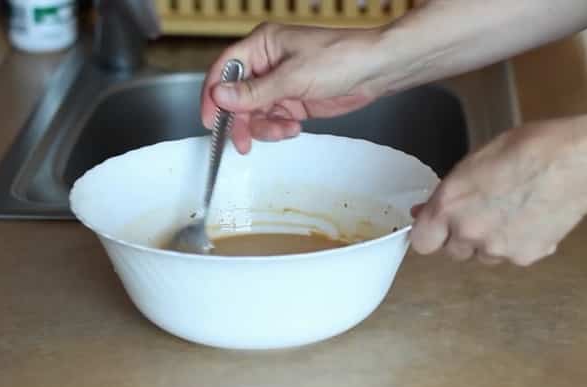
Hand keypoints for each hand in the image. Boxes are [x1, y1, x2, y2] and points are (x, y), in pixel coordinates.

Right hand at [200, 23, 387, 153]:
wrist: (376, 71)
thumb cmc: (340, 58)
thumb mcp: (293, 77)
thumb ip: (254, 91)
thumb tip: (220, 97)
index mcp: (262, 45)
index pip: (225, 69)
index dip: (214, 95)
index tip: (210, 120)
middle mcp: (267, 64)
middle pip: (237, 97)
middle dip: (241, 120)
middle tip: (243, 142)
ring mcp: (280, 84)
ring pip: (255, 113)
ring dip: (264, 128)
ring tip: (282, 132)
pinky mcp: (293, 101)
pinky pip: (273, 120)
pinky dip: (279, 129)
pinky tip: (293, 129)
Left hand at [409, 113, 586, 265]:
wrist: (575, 164)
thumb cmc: (525, 150)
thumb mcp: (474, 163)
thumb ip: (447, 194)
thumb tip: (424, 210)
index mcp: (448, 206)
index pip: (421, 243)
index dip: (430, 234)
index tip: (437, 226)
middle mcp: (467, 233)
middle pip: (452, 252)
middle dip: (461, 237)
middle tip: (481, 213)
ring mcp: (497, 249)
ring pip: (482, 256)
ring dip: (488, 242)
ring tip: (510, 213)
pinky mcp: (525, 257)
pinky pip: (511, 257)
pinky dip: (517, 244)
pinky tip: (532, 219)